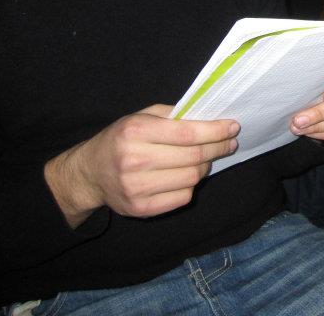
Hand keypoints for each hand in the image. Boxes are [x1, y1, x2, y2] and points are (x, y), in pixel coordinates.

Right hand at [45, 104, 239, 226]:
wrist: (90, 172)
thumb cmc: (122, 138)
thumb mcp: (141, 116)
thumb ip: (173, 114)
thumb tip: (210, 118)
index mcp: (136, 131)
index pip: (188, 133)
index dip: (215, 131)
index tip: (233, 127)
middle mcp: (135, 160)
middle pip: (194, 156)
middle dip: (218, 148)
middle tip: (229, 143)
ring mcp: (136, 187)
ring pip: (192, 178)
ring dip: (206, 166)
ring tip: (207, 158)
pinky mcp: (140, 208)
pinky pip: (182, 196)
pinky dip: (192, 184)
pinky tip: (189, 174)